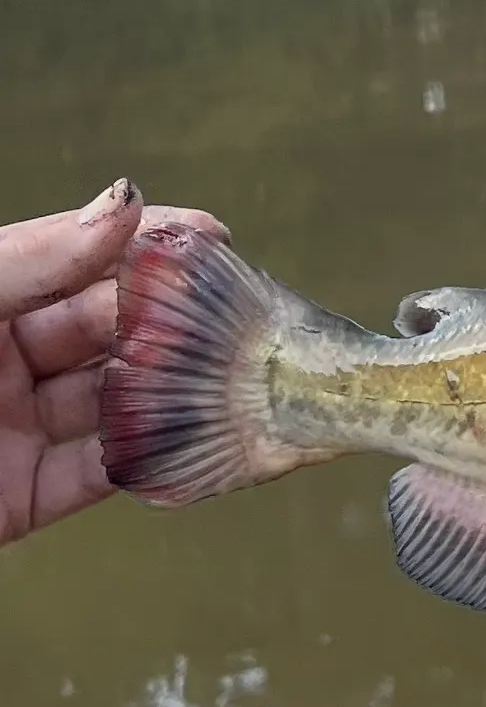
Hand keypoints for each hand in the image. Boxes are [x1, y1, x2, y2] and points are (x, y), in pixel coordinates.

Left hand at [0, 180, 228, 547]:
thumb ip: (32, 258)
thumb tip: (126, 205)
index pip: (70, 259)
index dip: (140, 244)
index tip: (213, 235)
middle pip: (103, 331)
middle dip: (170, 319)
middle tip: (241, 313)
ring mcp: (13, 431)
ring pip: (114, 403)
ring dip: (175, 389)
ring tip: (240, 373)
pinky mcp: (25, 501)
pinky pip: (105, 476)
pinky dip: (156, 459)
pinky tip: (207, 435)